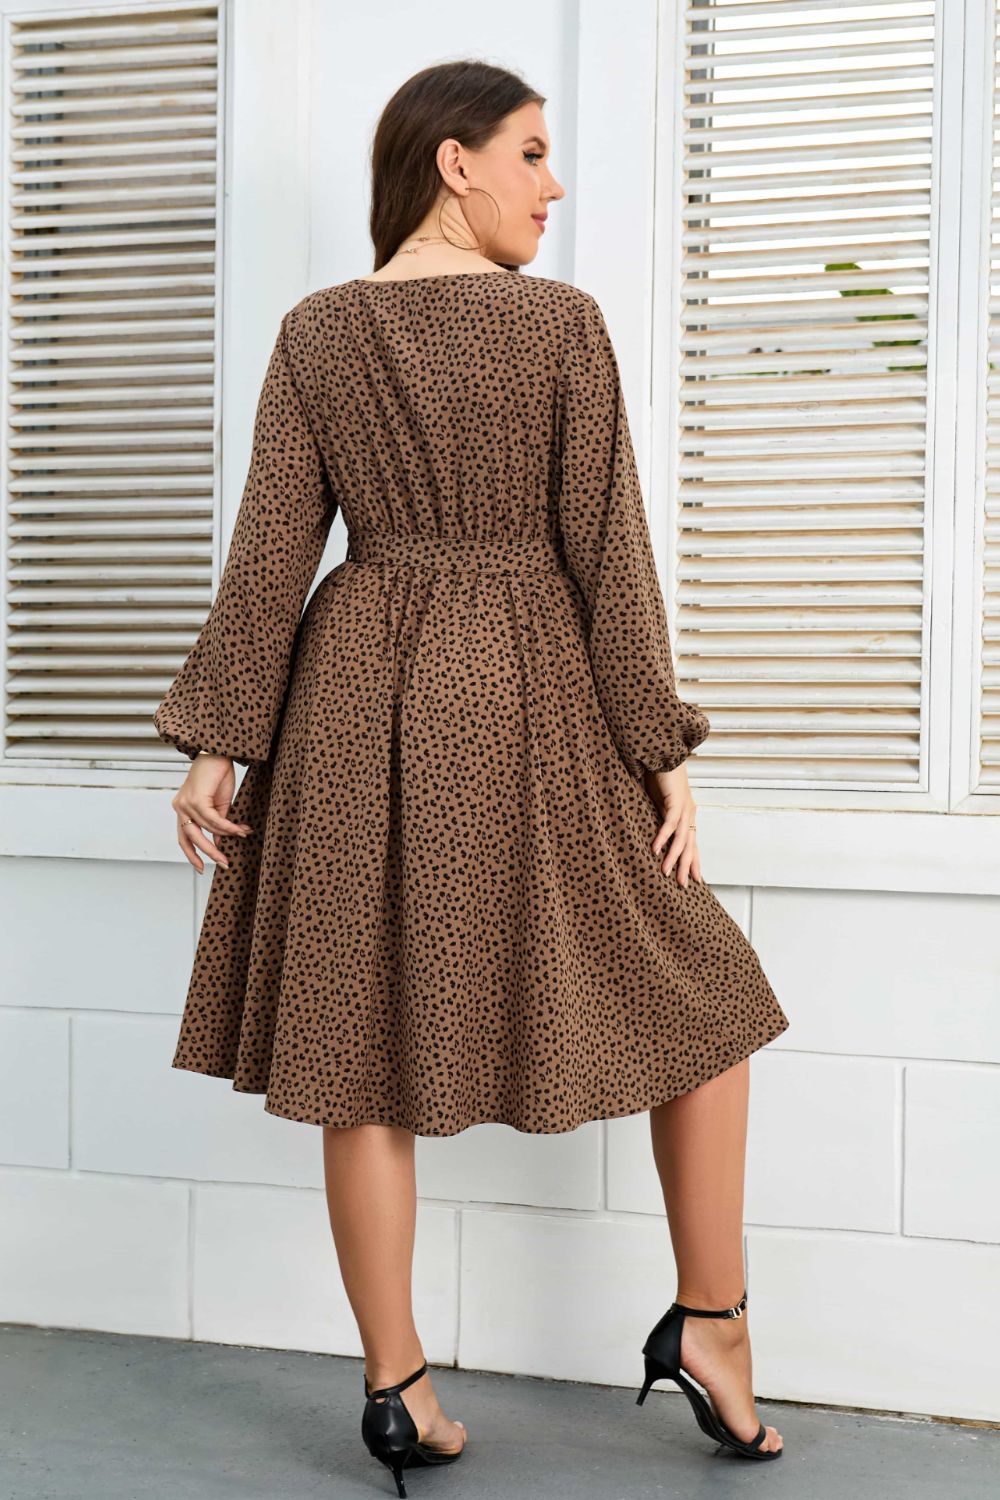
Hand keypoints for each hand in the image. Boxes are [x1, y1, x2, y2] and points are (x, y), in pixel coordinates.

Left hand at [171, 752, 253, 873]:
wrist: (219, 752)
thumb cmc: (218, 774)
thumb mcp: (219, 804)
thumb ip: (217, 823)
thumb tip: (220, 842)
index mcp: (182, 808)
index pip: (183, 837)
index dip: (192, 854)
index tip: (202, 868)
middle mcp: (179, 807)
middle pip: (190, 838)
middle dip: (208, 852)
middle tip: (224, 863)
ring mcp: (185, 803)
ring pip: (205, 829)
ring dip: (225, 836)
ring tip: (241, 837)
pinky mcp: (195, 799)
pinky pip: (213, 820)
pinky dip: (227, 826)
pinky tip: (239, 830)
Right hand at [644, 762, 701, 886]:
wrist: (663, 753)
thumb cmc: (659, 776)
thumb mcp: (658, 801)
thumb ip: (657, 816)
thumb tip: (648, 832)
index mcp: (687, 815)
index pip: (692, 843)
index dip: (693, 861)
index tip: (694, 879)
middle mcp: (689, 813)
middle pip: (690, 845)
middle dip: (686, 866)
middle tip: (683, 885)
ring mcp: (684, 807)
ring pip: (681, 838)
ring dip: (673, 856)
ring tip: (665, 872)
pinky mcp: (676, 800)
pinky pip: (670, 823)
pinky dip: (663, 837)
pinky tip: (656, 849)